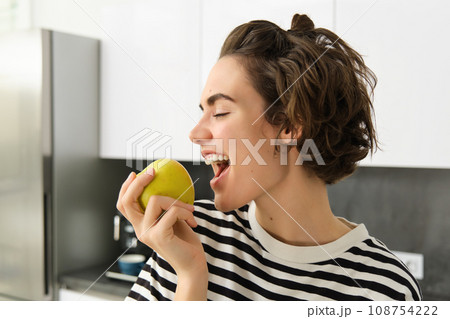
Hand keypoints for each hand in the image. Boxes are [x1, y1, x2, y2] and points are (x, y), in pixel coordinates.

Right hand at [116, 171, 207, 297]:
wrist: (193, 266)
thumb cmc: (186, 242)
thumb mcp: (174, 220)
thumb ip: (166, 207)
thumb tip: (167, 183)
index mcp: (140, 226)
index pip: (124, 205)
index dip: (125, 188)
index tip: (135, 174)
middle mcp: (140, 230)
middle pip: (127, 201)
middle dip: (138, 183)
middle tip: (153, 172)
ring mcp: (147, 233)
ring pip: (156, 200)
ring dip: (177, 200)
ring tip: (191, 209)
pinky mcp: (159, 235)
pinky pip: (173, 211)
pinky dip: (186, 212)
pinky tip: (193, 221)